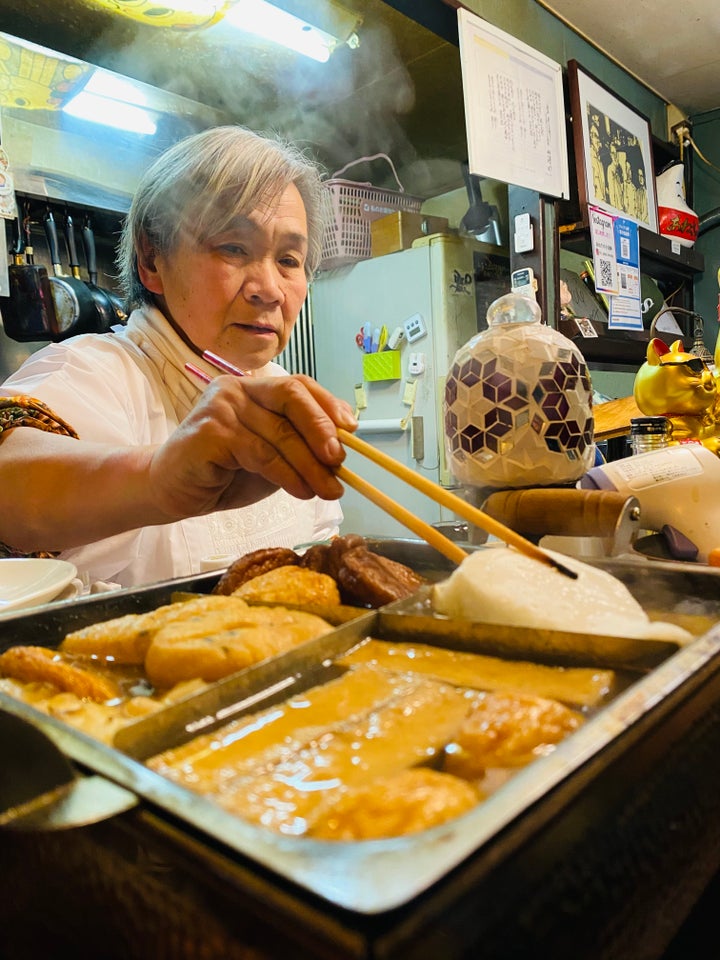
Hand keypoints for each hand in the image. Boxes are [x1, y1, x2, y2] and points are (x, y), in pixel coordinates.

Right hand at [149, 374, 357, 518]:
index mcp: (254, 389)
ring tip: (327, 490)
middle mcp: (236, 389)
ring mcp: (220, 407)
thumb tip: (341, 455)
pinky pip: (259, 453)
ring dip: (310, 465)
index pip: (298, 385)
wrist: (171, 490)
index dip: (328, 405)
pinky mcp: (208, 432)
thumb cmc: (222, 473)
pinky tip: (300, 490)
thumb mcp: (270, 458)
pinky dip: (285, 474)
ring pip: (280, 433)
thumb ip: (297, 448)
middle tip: (340, 461)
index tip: (352, 430)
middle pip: (292, 398)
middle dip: (322, 430)